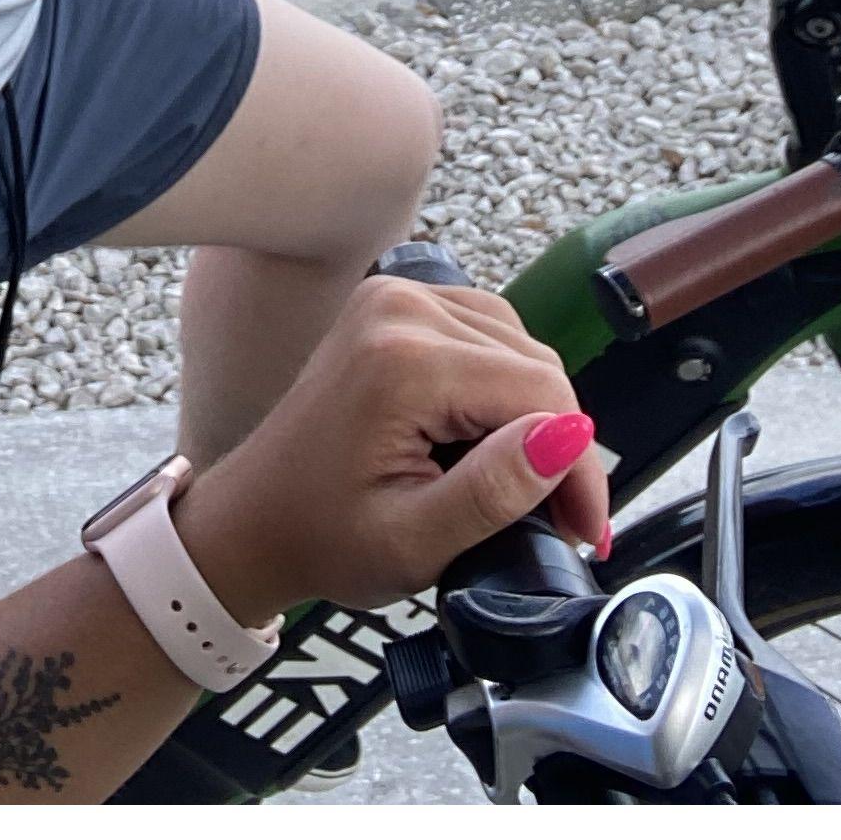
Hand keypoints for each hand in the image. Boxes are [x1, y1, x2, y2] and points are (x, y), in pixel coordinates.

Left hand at [159, 274, 606, 624]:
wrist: (255, 518)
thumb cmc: (323, 538)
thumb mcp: (415, 542)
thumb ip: (495, 492)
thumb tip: (569, 439)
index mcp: (403, 360)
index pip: (541, 392)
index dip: (580, 466)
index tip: (585, 531)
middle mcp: (401, 308)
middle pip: (534, 364)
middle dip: (562, 444)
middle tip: (563, 521)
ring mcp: (395, 297)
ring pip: (518, 346)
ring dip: (536, 414)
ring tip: (527, 485)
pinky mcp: (395, 304)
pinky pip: (486, 333)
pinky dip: (503, 386)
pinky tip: (493, 438)